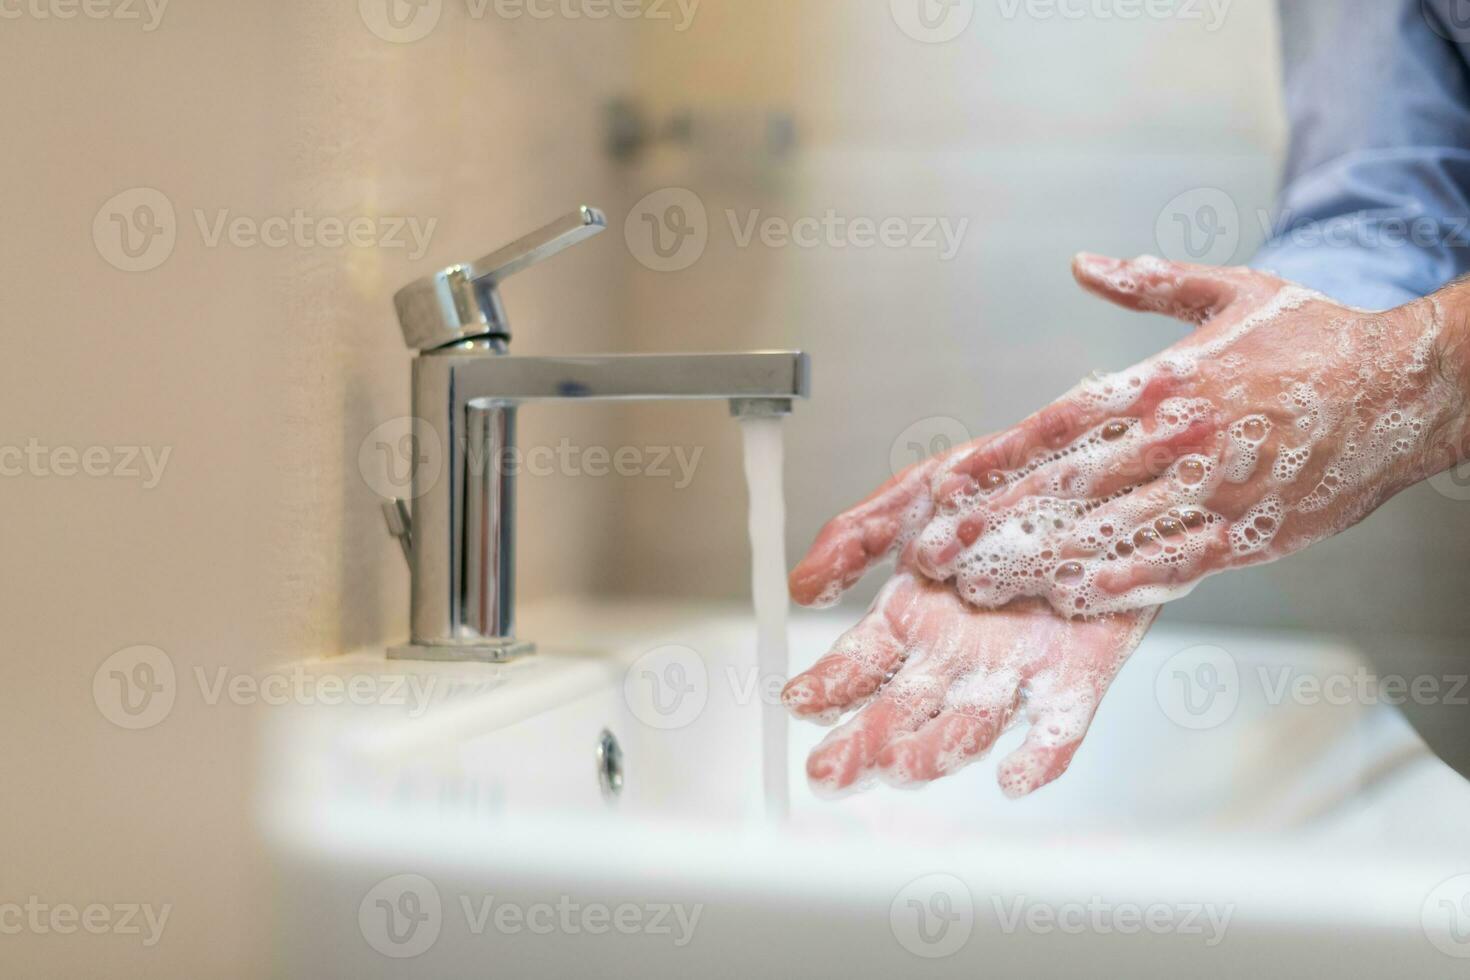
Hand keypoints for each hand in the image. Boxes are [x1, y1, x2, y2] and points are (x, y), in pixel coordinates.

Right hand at [783, 452, 1156, 797]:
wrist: (1094, 473)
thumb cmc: (996, 491)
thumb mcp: (913, 497)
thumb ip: (855, 538)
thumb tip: (801, 589)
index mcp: (908, 620)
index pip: (857, 666)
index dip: (828, 686)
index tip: (800, 702)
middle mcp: (952, 657)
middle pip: (900, 713)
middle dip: (862, 746)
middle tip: (828, 773)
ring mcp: (1011, 671)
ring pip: (969, 725)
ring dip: (934, 752)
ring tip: (902, 765)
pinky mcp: (1075, 677)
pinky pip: (1058, 727)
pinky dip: (1039, 757)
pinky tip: (1015, 778)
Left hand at [912, 255, 1469, 616]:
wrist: (1411, 385)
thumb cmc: (1316, 336)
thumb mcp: (1231, 291)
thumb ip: (1149, 283)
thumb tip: (1082, 264)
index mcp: (1166, 381)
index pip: (1059, 424)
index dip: (998, 459)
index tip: (946, 485)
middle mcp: (1181, 438)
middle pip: (1068, 488)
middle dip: (996, 523)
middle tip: (936, 553)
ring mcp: (1216, 490)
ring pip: (1111, 533)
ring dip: (1040, 562)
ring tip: (983, 584)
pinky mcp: (1254, 532)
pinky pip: (1176, 564)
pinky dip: (1123, 583)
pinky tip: (1075, 597)